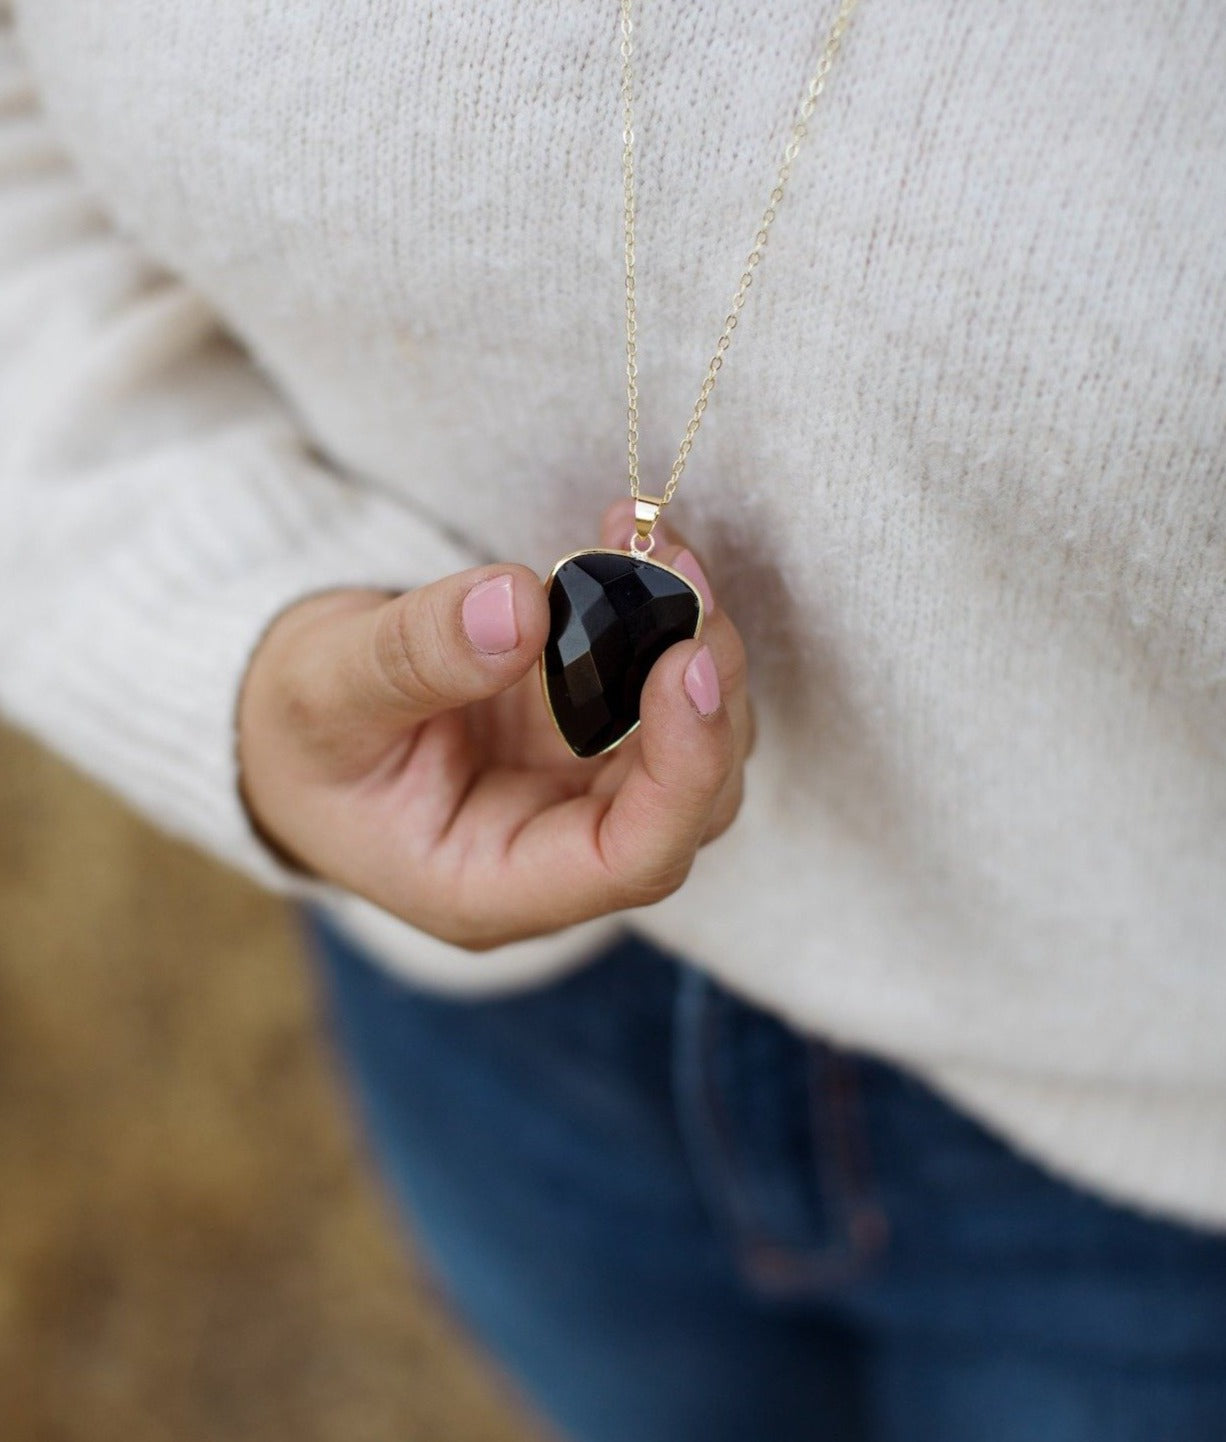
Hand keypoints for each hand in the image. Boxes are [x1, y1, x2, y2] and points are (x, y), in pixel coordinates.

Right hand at [236, 497, 754, 949]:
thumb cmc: (298, 735)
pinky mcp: (593, 736)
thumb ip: (413, 657)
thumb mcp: (322, 691)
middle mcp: (558, 854)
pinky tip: (633, 544)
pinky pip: (658, 686)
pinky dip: (659, 617)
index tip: (686, 658)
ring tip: (653, 546)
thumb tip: (516, 606)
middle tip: (677, 571)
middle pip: (689, 799)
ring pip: (693, 742)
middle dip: (704, 686)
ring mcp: (583, 794)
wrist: (296, 720)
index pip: (631, 861)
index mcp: (491, 887)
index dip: (684, 767)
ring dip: (690, 641)